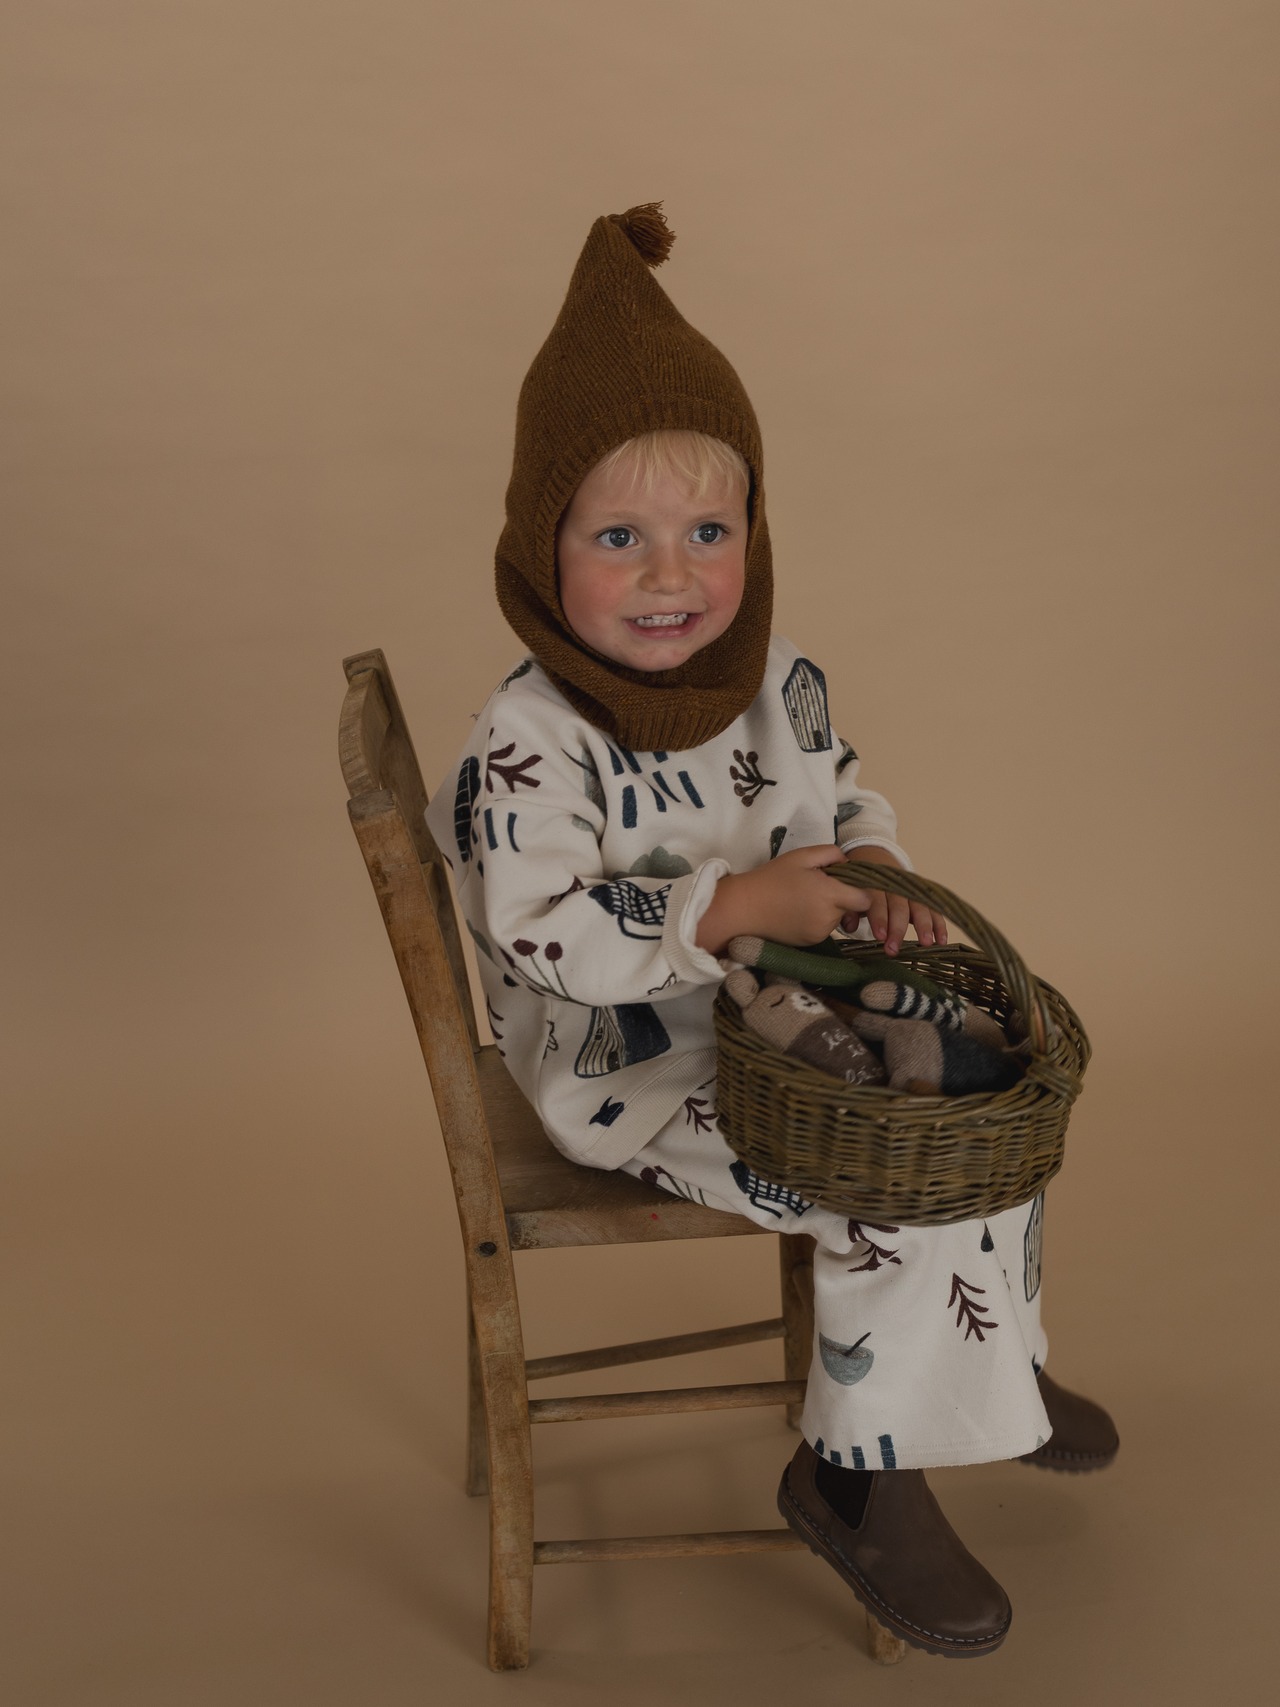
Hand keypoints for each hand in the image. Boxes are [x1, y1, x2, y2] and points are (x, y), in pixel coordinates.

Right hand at [695, 845, 873, 954]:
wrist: (743, 909)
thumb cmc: (771, 878)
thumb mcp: (801, 856)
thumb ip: (831, 853)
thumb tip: (848, 863)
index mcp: (829, 894)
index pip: (866, 899)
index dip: (860, 889)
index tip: (844, 881)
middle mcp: (828, 918)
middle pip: (851, 908)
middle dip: (841, 897)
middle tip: (817, 885)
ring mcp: (819, 933)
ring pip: (837, 919)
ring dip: (829, 909)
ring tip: (804, 898)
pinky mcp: (810, 943)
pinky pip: (823, 929)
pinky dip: (817, 920)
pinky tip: (798, 911)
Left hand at [837, 845, 947, 955]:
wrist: (872, 855)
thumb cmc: (857, 881)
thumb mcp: (849, 889)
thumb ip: (849, 908)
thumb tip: (850, 925)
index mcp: (873, 881)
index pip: (877, 899)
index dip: (879, 917)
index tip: (880, 936)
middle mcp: (894, 884)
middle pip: (899, 905)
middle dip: (898, 928)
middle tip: (894, 949)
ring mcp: (911, 888)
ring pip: (919, 905)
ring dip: (924, 925)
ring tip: (926, 943)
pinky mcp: (922, 895)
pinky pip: (932, 908)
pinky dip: (939, 924)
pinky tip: (942, 940)